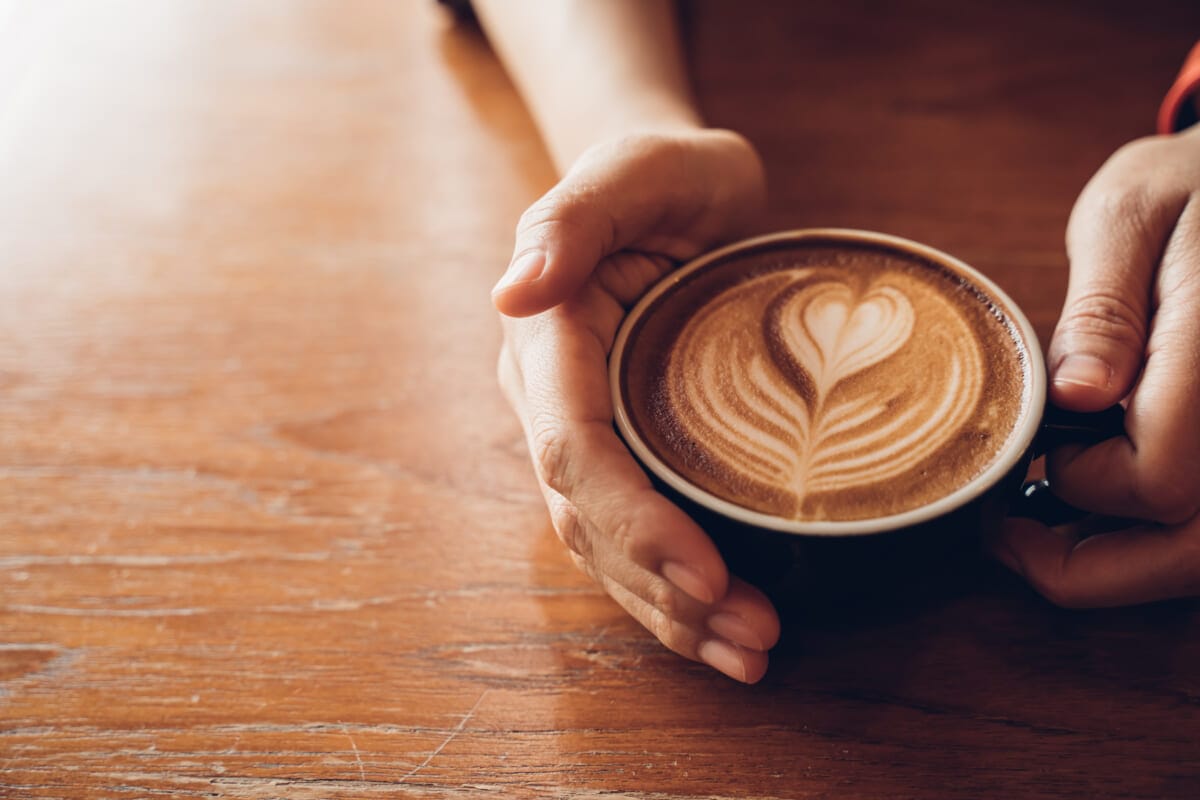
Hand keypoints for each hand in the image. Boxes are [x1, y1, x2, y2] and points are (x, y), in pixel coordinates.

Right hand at [494, 129, 780, 680]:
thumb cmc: (665, 173)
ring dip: (674, 612)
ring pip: (608, 549)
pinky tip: (726, 630)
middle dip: (664, 588)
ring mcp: (587, 433)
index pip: (575, 451)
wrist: (680, 192)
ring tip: (752, 651)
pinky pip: (635, 538)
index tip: (705, 572)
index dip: (632, 521)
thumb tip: (513, 291)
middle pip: (590, 519)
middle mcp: (553, 401)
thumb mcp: (635, 167)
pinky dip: (676, 595)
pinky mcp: (629, 454)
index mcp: (548, 343)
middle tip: (753, 635)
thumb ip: (574, 218)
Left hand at [989, 125, 1199, 605]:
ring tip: (1045, 524)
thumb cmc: (1197, 182)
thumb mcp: (1132, 212)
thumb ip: (1105, 310)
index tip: (1035, 450)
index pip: (1160, 479)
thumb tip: (1077, 396)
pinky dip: (1157, 536)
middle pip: (1195, 552)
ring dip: (1125, 562)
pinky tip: (1102, 499)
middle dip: (1088, 566)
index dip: (1084, 483)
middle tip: (1008, 536)